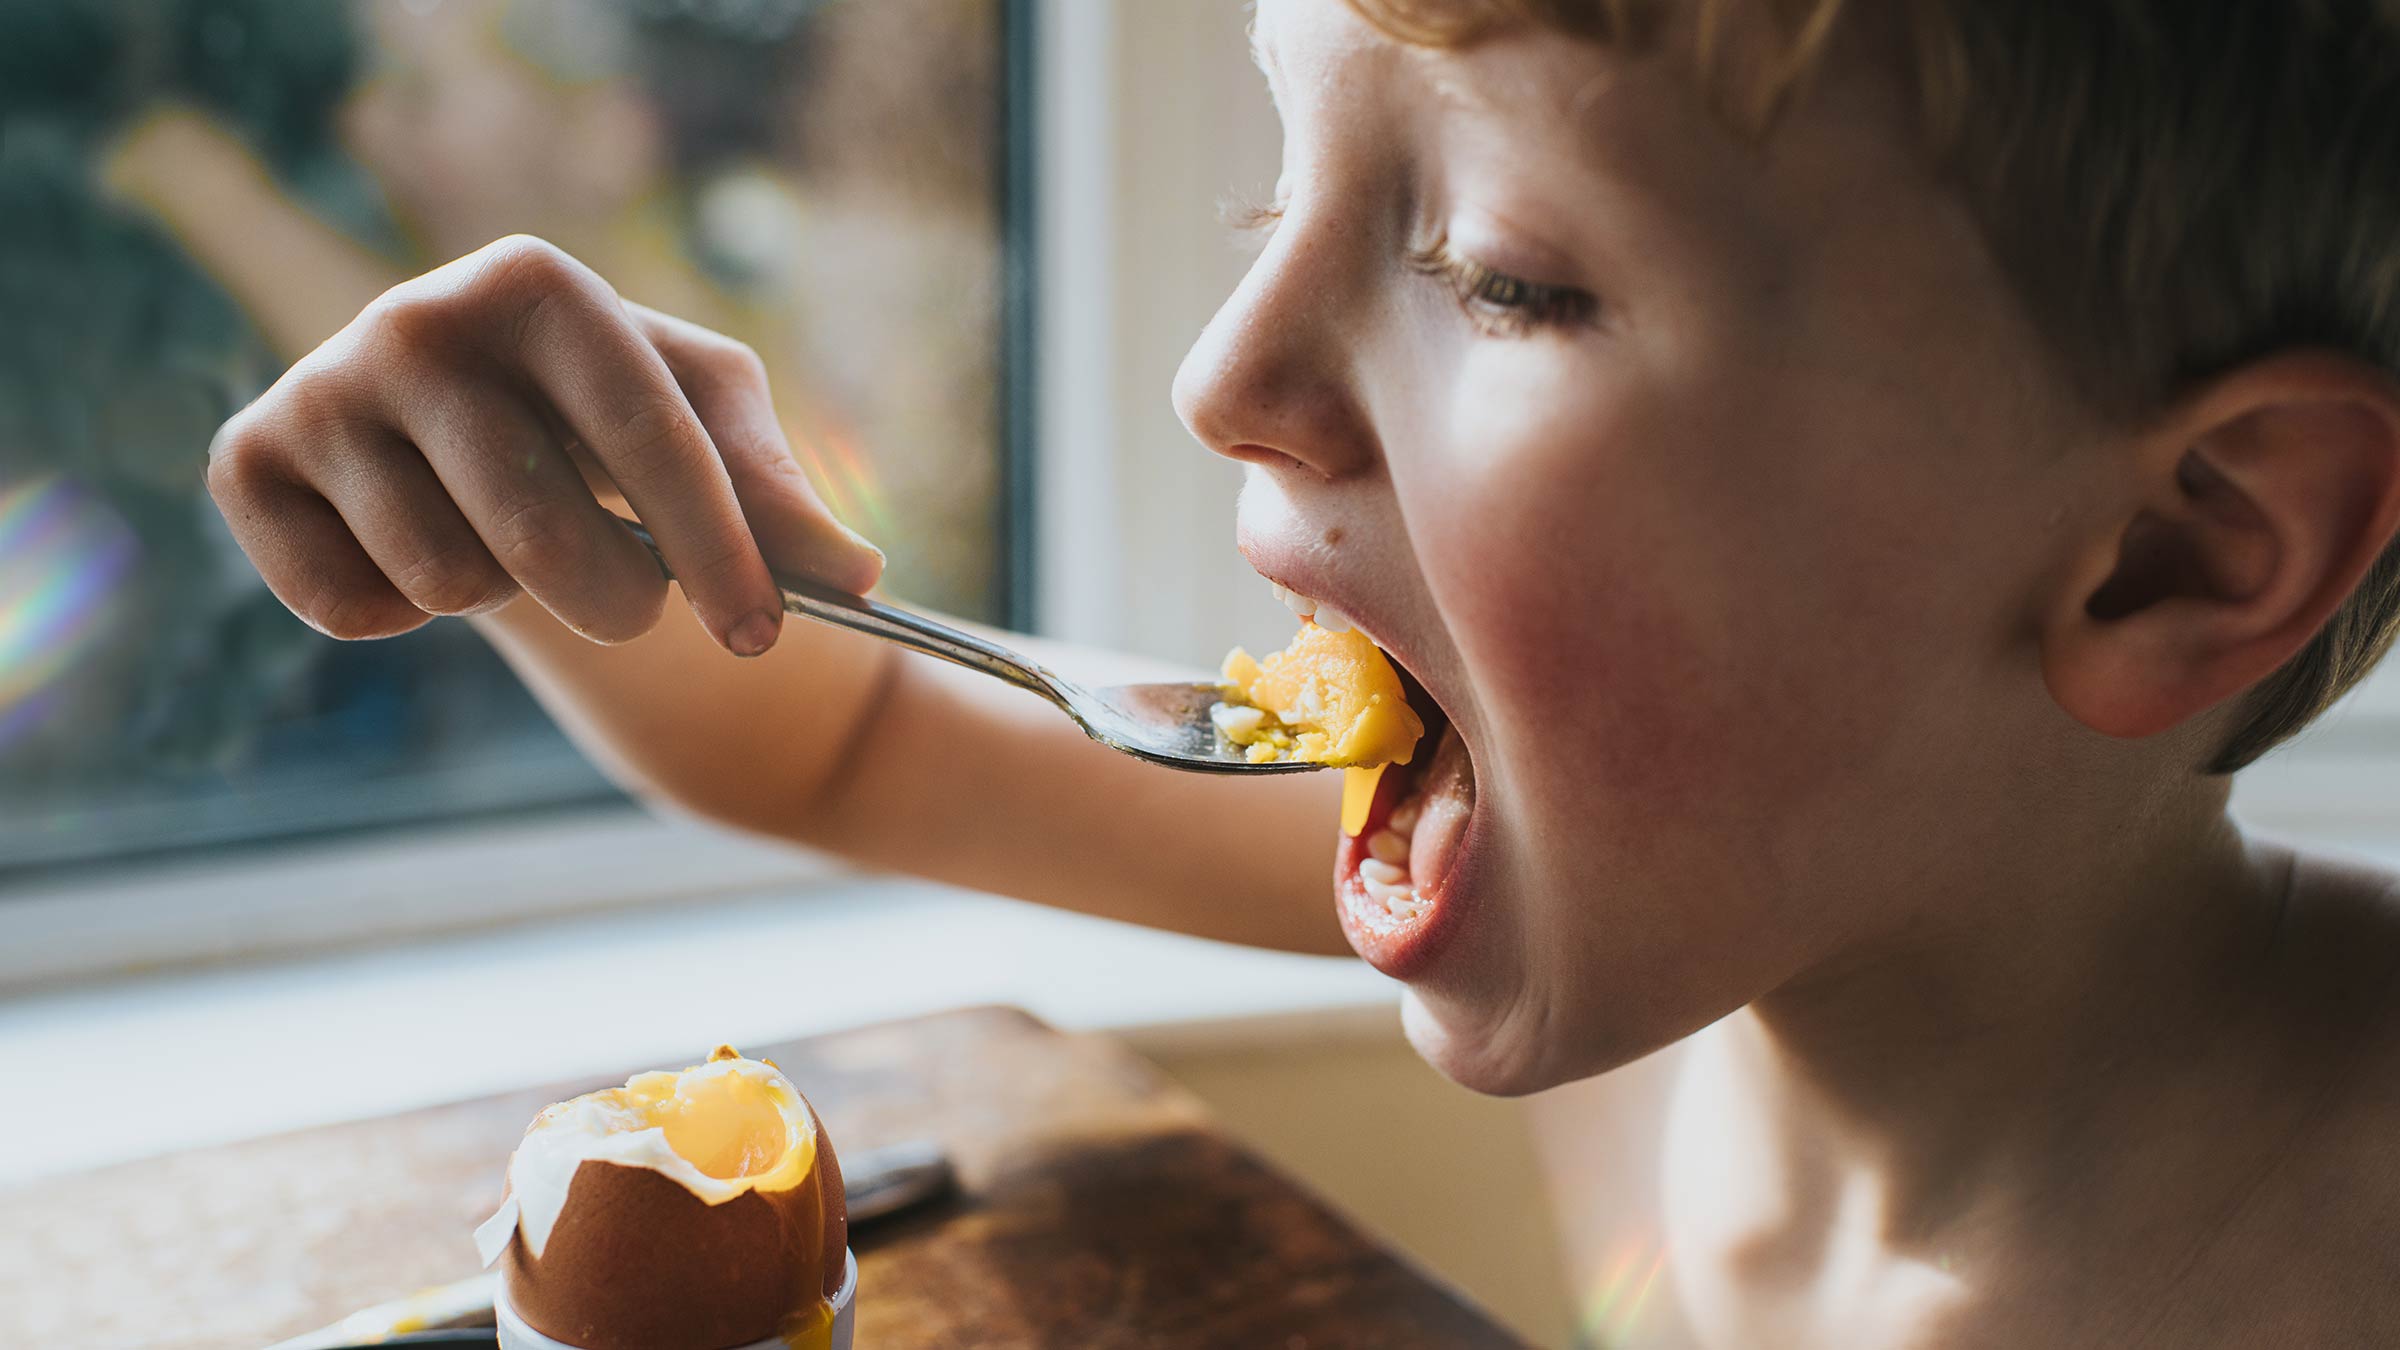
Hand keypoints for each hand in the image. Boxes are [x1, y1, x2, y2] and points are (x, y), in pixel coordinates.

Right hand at [207, 235, 883, 654]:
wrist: (471, 413)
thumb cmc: (612, 413)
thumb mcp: (711, 427)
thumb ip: (781, 496)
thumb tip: (856, 573)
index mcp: (539, 283)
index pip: (647, 433)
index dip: (716, 547)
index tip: (764, 633)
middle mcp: (415, 318)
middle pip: (543, 528)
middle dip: (618, 601)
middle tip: (636, 606)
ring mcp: (321, 387)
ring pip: (446, 576)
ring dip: (504, 597)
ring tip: (506, 538)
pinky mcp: (247, 461)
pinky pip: (344, 606)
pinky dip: (398, 613)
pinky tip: (412, 549)